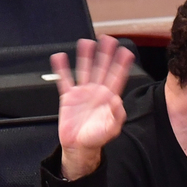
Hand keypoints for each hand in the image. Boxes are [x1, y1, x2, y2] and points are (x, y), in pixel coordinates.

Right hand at [51, 35, 134, 179]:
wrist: (79, 147)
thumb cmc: (96, 140)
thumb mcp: (111, 129)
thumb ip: (116, 116)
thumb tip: (118, 101)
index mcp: (108, 99)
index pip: (117, 77)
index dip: (122, 65)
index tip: (126, 52)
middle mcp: (96, 93)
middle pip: (102, 69)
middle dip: (105, 54)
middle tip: (108, 39)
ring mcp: (82, 93)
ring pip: (84, 70)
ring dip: (86, 56)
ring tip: (86, 42)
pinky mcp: (68, 98)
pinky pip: (64, 80)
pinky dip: (62, 68)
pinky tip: (60, 57)